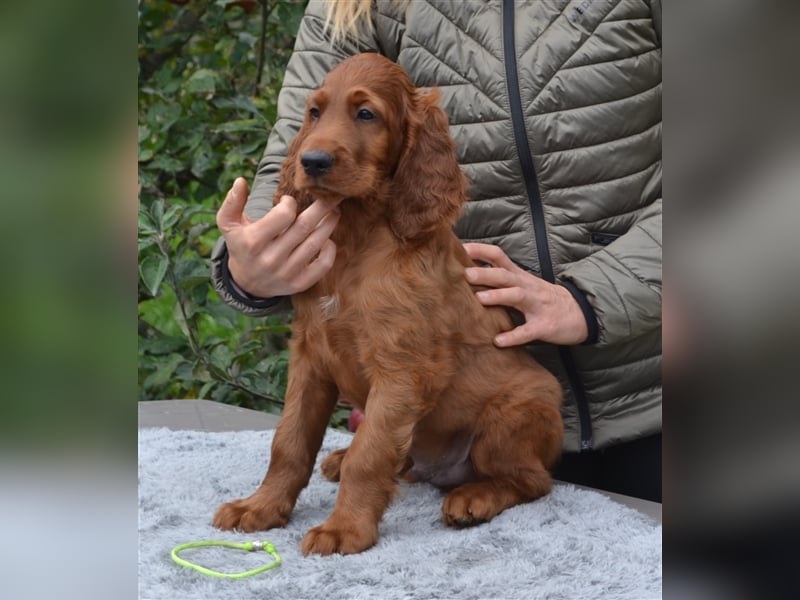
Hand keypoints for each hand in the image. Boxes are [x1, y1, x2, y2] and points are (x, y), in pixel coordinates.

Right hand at [216, 177, 339, 297]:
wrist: (247, 284)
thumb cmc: (241, 246)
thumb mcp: (229, 225)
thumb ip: (232, 203)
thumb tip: (240, 181)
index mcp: (253, 242)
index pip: (283, 216)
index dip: (290, 203)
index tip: (289, 201)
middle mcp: (271, 259)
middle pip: (304, 227)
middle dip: (321, 208)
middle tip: (329, 197)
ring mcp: (286, 273)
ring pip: (315, 244)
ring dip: (329, 225)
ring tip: (333, 213)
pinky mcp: (299, 284)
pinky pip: (323, 265)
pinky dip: (330, 250)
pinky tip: (327, 239)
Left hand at [463, 243, 588, 346]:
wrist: (580, 313)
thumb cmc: (543, 298)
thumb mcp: (523, 283)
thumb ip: (500, 278)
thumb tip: (469, 272)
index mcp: (520, 277)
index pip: (499, 257)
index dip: (482, 251)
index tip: (462, 248)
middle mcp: (527, 287)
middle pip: (505, 276)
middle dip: (486, 273)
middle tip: (466, 274)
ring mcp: (537, 306)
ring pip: (517, 297)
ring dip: (498, 296)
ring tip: (480, 299)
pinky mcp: (544, 326)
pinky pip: (528, 331)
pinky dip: (514, 336)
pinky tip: (499, 341)